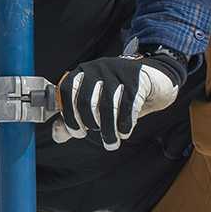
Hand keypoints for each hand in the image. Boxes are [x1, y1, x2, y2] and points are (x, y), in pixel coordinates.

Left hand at [52, 50, 186, 149]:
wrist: (153, 80)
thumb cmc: (119, 95)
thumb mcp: (95, 106)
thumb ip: (74, 119)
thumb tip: (57, 135)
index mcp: (82, 72)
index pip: (66, 91)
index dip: (69, 115)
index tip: (78, 133)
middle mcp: (97, 68)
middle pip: (86, 101)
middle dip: (91, 124)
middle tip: (98, 137)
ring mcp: (117, 71)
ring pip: (108, 106)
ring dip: (109, 130)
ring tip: (112, 143)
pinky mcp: (136, 78)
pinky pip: (128, 105)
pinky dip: (125, 123)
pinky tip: (125, 132)